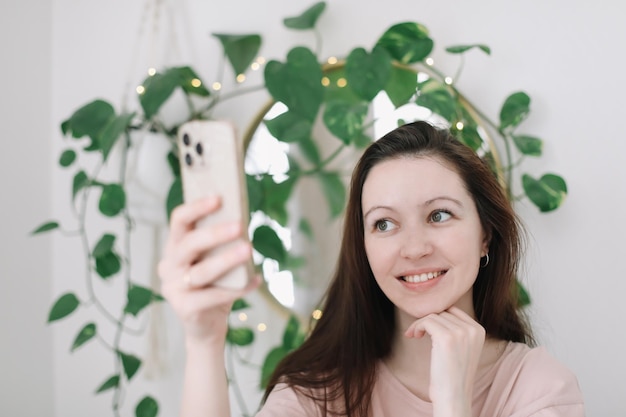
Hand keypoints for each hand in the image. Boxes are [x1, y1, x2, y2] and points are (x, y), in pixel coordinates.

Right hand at [158, 196, 259, 345]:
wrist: (207, 327)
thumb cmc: (214, 285)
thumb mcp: (214, 260)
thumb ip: (221, 244)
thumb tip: (242, 220)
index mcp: (175, 248)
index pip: (178, 221)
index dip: (196, 208)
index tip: (219, 198)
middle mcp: (169, 266)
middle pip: (188, 244)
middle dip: (215, 233)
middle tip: (240, 225)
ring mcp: (174, 289)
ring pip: (201, 271)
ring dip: (227, 259)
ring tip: (249, 250)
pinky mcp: (185, 309)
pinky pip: (214, 296)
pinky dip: (237, 288)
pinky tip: (256, 280)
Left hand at [404, 307, 485, 416]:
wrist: (453, 397)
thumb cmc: (452, 375)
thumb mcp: (462, 348)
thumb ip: (457, 330)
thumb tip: (437, 311)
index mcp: (479, 330)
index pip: (453, 310)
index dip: (438, 316)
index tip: (427, 327)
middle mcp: (472, 329)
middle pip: (442, 312)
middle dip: (427, 320)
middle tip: (417, 333)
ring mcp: (461, 333)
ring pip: (433, 315)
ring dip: (420, 323)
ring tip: (415, 335)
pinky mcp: (446, 337)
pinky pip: (427, 321)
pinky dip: (416, 326)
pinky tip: (413, 336)